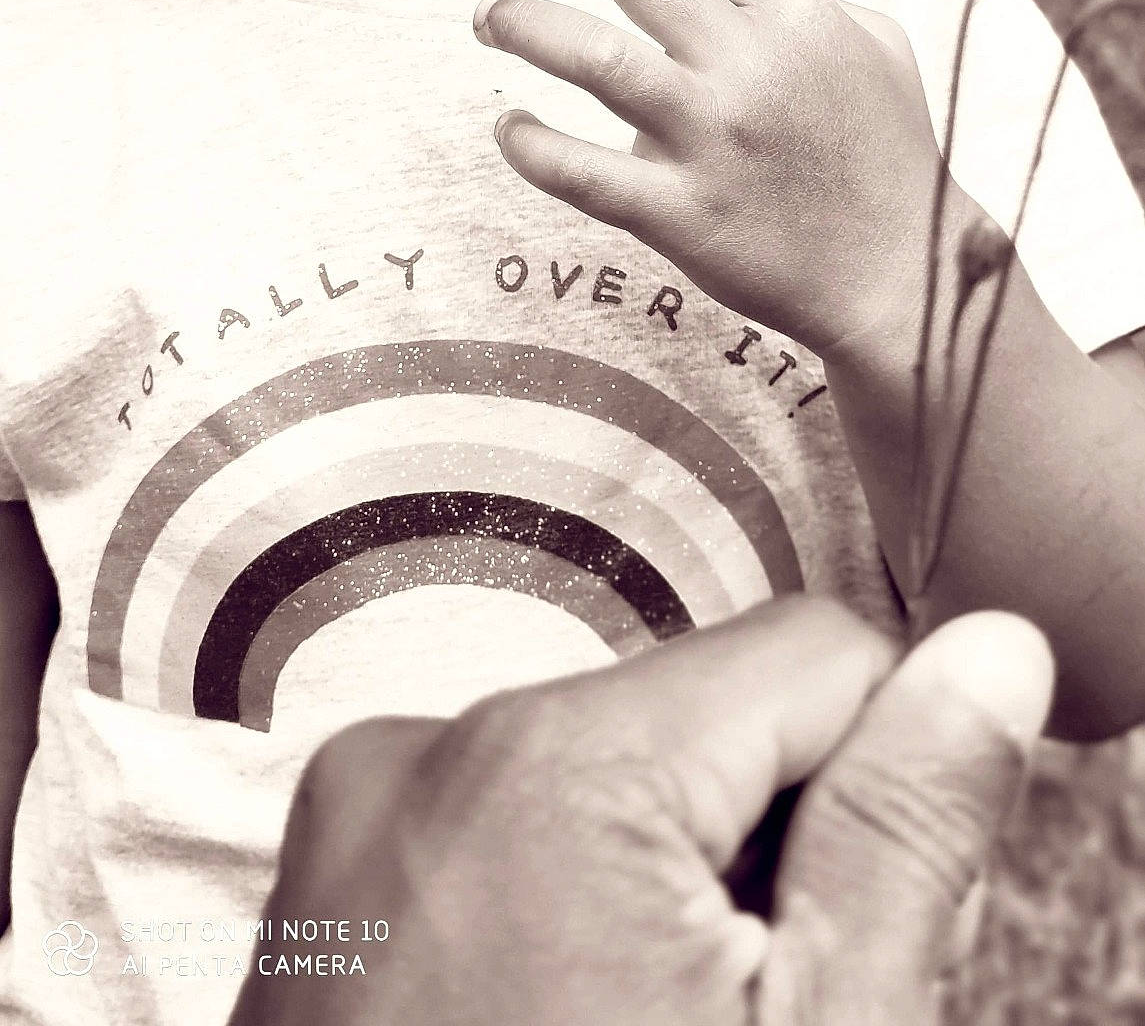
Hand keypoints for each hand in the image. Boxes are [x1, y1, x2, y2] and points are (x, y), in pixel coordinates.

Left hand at [228, 599, 1052, 1025]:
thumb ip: (906, 830)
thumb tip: (987, 654)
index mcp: (556, 763)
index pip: (819, 654)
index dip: (877, 792)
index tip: (841, 941)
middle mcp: (430, 749)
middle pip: (703, 718)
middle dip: (761, 855)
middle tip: (739, 1021)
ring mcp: (361, 814)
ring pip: (612, 773)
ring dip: (662, 885)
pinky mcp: (329, 874)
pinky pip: (508, 823)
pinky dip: (565, 906)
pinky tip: (566, 1025)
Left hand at [473, 0, 946, 355]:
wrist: (901, 276)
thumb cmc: (889, 156)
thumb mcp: (878, 47)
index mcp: (798, 14)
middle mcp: (752, 64)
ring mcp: (714, 140)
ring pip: (595, 58)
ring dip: (526, 25)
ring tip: (485, 15)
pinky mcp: (684, 214)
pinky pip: (585, 172)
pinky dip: (534, 146)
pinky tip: (508, 126)